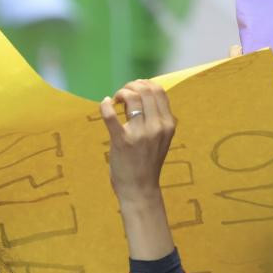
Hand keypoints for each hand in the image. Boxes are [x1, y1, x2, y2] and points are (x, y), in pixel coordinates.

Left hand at [98, 80, 175, 207]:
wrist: (139, 189)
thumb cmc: (147, 163)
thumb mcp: (161, 139)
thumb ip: (157, 119)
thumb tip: (145, 95)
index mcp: (168, 124)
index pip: (159, 91)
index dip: (145, 84)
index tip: (135, 88)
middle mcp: (156, 127)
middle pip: (146, 90)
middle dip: (131, 85)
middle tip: (122, 94)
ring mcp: (140, 134)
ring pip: (131, 98)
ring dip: (121, 93)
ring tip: (115, 100)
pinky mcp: (121, 141)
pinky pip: (111, 115)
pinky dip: (105, 105)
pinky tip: (104, 104)